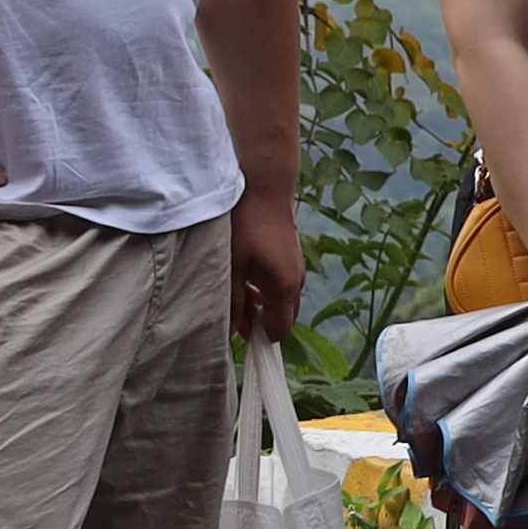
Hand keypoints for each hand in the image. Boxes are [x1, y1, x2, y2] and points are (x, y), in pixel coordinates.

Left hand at [225, 193, 308, 347]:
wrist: (266, 188)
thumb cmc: (246, 225)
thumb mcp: (233, 266)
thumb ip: (234, 301)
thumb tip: (230, 330)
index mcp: (283, 287)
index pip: (280, 330)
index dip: (261, 341)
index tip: (240, 340)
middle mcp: (296, 281)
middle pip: (284, 318)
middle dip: (260, 325)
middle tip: (234, 321)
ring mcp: (297, 268)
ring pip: (282, 301)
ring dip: (261, 307)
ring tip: (237, 299)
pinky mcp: (292, 257)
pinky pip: (282, 285)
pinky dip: (266, 291)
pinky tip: (245, 281)